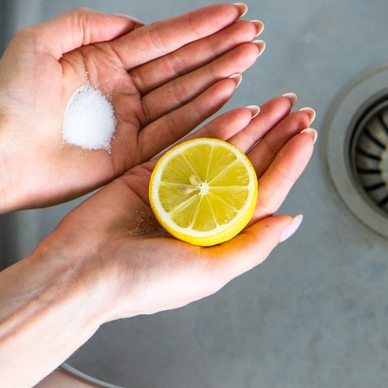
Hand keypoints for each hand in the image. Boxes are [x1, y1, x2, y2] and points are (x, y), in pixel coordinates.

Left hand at [0, 4, 263, 210]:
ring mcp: (130, 121)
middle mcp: (122, 89)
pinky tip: (228, 92)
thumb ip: (86, 22)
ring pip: (186, 92)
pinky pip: (175, 129)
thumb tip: (132, 20)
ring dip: (221, 73)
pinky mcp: (132, 154)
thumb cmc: (5, 101)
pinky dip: (204, 111)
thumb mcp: (38, 41)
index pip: (162, 38)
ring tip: (251, 56)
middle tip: (255, 33)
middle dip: (220, 46)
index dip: (199, 24)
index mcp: (103, 61)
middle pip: (183, 63)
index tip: (232, 12)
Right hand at [36, 94, 314, 321]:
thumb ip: (251, 246)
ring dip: (252, 126)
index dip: (288, 165)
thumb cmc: (141, 283)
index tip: (306, 138)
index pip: (264, 193)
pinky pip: (190, 143)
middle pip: (249, 166)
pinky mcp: (151, 172)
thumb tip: (290, 222)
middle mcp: (204, 212)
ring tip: (277, 104)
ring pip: (225, 149)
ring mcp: (179, 189)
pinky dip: (215, 126)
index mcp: (219, 237)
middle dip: (276, 138)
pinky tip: (239, 110)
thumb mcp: (208, 271)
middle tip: (298, 111)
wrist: (81, 272)